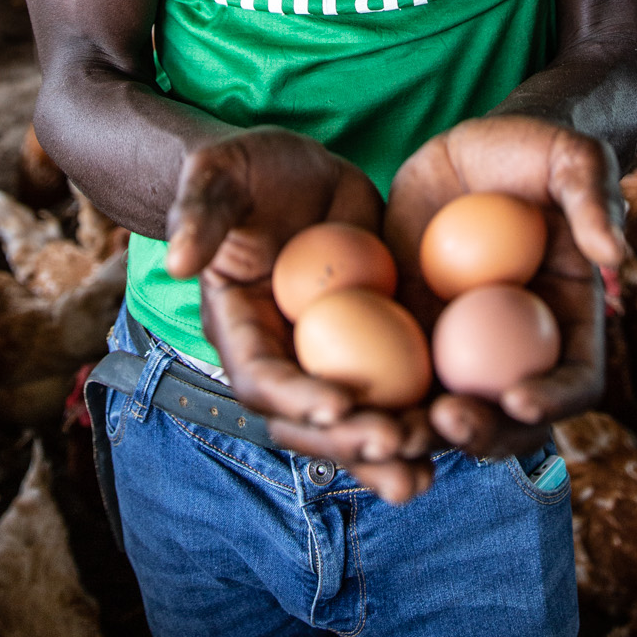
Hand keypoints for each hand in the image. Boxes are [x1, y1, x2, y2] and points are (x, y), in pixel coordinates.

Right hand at [166, 127, 435, 501]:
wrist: (298, 169)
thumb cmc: (251, 168)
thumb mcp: (221, 174)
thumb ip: (200, 211)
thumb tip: (178, 261)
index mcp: (240, 327)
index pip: (260, 378)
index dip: (294, 397)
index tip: (336, 405)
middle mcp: (284, 356)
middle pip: (308, 422)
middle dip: (348, 443)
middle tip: (394, 443)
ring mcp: (333, 357)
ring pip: (355, 423)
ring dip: (388, 452)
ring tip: (425, 468)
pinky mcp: (377, 343)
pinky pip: (397, 391)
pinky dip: (423, 417)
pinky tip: (458, 432)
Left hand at [385, 115, 624, 460]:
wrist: (475, 149)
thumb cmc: (536, 151)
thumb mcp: (572, 158)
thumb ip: (593, 196)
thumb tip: (611, 253)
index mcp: (569, 323)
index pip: (575, 381)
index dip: (555, 400)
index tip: (519, 399)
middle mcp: (518, 350)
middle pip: (509, 419)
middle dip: (482, 434)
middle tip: (446, 420)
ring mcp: (461, 345)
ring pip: (447, 410)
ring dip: (422, 432)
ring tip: (392, 431)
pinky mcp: (410, 327)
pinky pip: (393, 372)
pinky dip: (375, 397)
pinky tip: (343, 401)